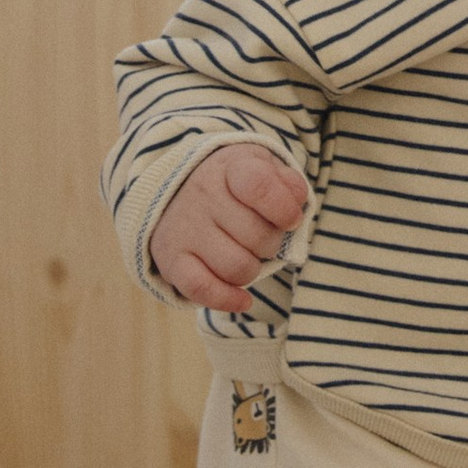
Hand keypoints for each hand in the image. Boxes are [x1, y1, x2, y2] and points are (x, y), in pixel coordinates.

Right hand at [148, 141, 309, 310]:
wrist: (177, 190)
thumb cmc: (233, 184)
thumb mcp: (263, 168)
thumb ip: (288, 183)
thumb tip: (296, 204)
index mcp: (231, 168)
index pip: (259, 186)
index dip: (284, 209)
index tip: (291, 219)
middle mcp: (203, 195)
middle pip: (256, 236)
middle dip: (272, 245)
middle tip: (265, 240)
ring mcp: (185, 229)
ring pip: (235, 267)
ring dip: (253, 270)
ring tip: (248, 258)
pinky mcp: (171, 260)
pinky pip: (201, 289)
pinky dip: (226, 300)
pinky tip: (242, 300)